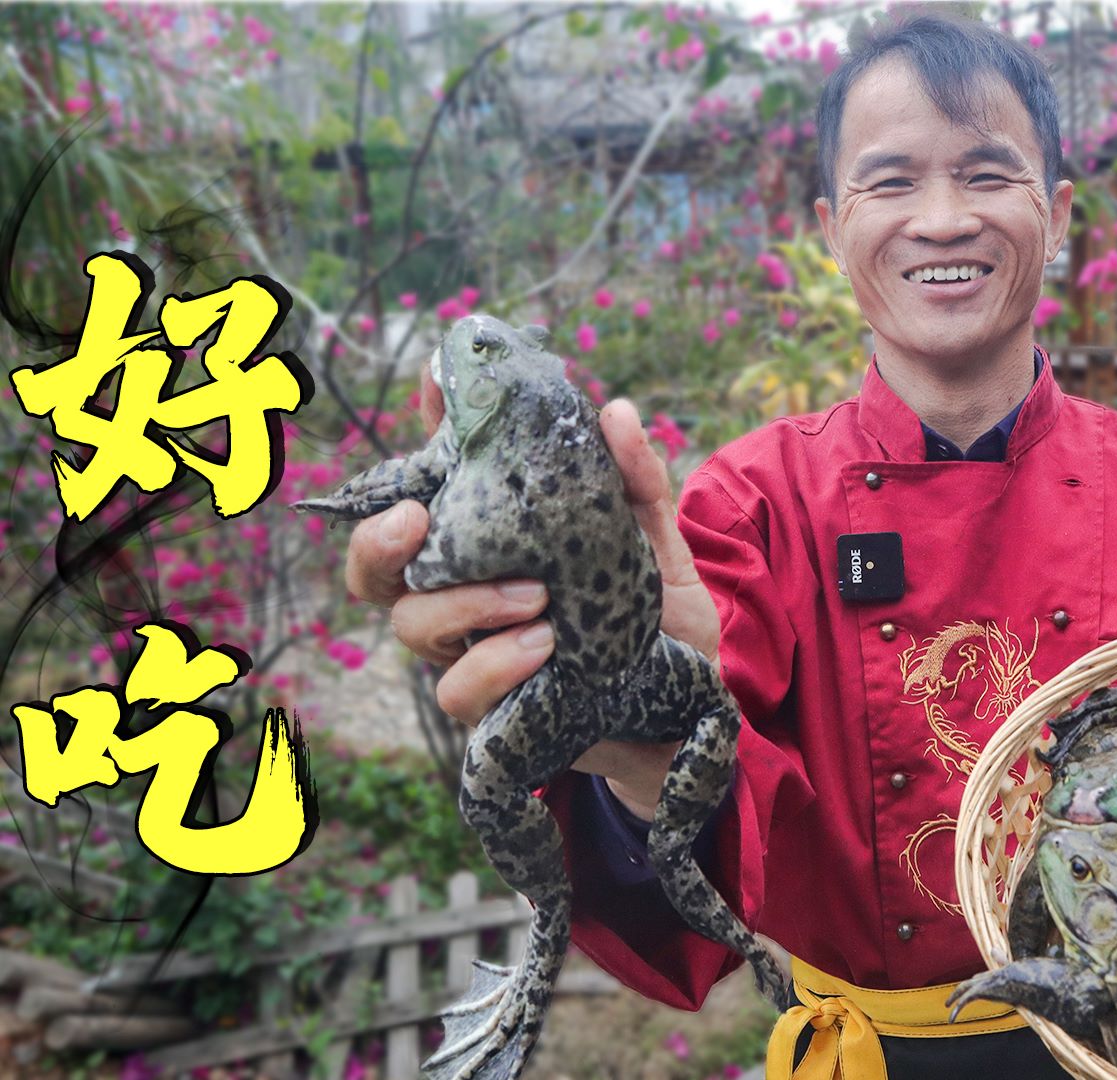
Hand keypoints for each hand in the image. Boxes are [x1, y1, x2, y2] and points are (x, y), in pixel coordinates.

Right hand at [342, 370, 716, 819]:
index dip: (430, 430)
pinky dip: (495, 662)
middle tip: (415, 519)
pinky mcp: (492, 709)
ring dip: (465, 603)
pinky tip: (544, 645)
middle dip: (377, 539)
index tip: (437, 378)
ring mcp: (471, 652)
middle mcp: (466, 594)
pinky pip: (458, 689)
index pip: (441, 483)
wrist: (688, 711)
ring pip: (410, 623)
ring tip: (535, 597)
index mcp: (495, 544)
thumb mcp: (657, 548)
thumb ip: (637, 486)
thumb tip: (617, 412)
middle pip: (377, 567)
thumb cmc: (660, 624)